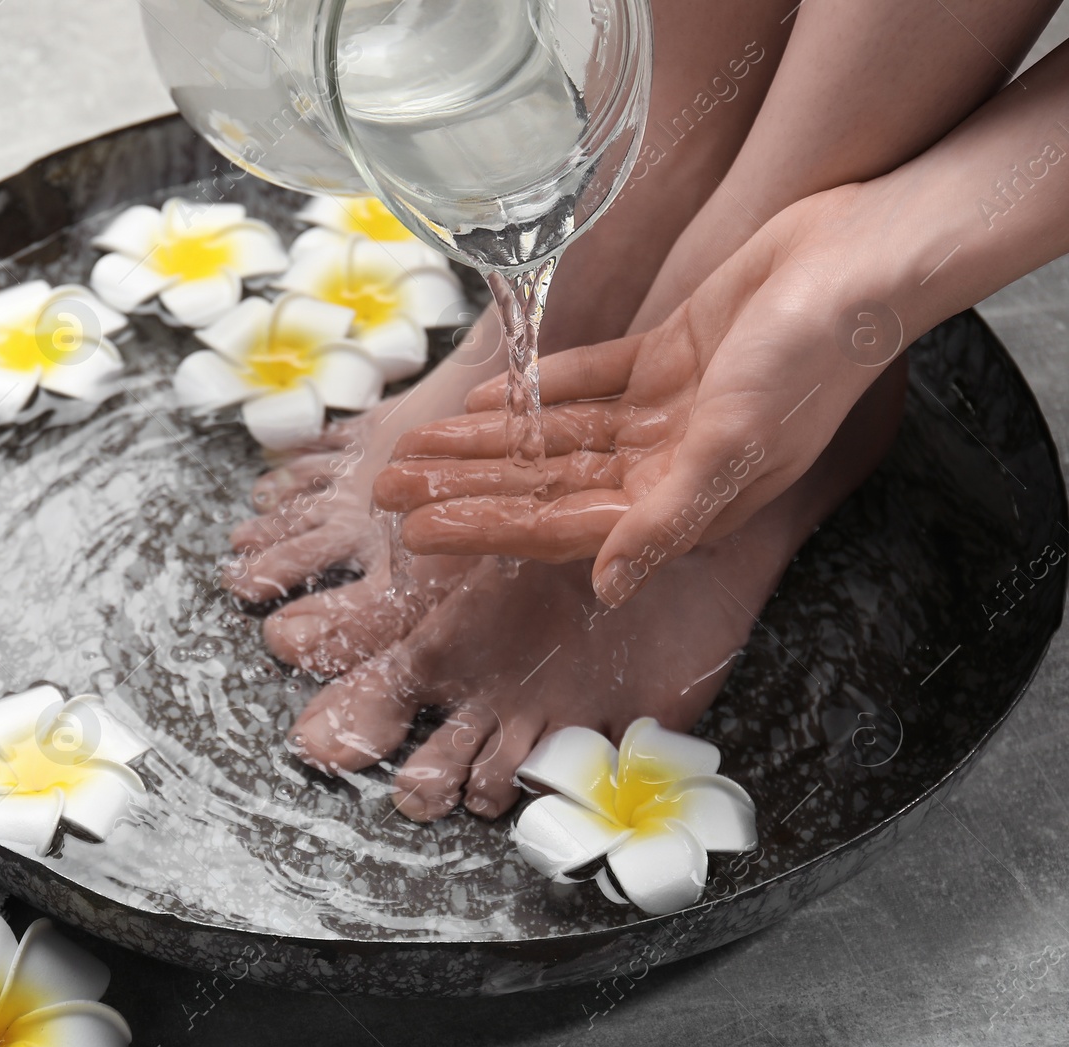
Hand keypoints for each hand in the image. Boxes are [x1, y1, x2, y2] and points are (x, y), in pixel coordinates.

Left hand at [373, 184, 901, 602]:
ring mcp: (664, 414)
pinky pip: (584, 387)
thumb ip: (663, 521)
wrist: (855, 264)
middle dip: (463, 488)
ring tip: (414, 447)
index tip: (417, 532)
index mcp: (680, 501)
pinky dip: (534, 395)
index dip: (485, 529)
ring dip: (484, 445)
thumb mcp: (732, 448)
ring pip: (552, 440)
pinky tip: (482, 404)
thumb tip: (604, 588)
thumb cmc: (805, 361)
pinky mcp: (666, 361)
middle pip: (541, 486)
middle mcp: (665, 466)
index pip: (559, 527)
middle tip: (385, 490)